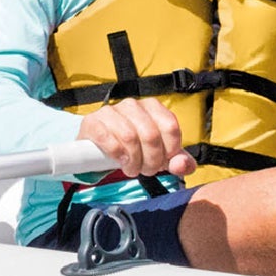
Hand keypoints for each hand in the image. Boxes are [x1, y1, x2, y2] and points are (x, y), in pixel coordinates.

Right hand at [78, 100, 193, 179]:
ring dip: (133, 161)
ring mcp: (111, 111)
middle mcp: (133, 105)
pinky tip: (119, 160)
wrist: (101, 146)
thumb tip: (182, 165)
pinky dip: (116, 154)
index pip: (171, 127)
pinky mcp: (93, 122)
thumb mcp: (160, 155)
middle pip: (151, 135)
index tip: (163, 162)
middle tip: (146, 170)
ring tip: (132, 168)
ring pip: (130, 137)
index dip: (169, 151)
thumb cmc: (135, 147)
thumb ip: (179, 161)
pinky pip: (107, 138)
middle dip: (151, 160)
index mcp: (153, 107)